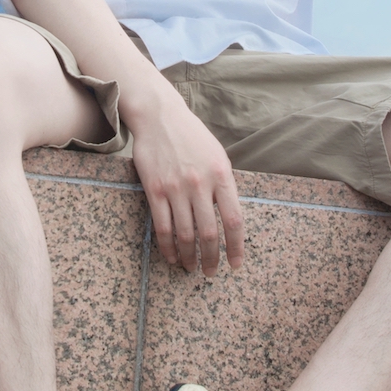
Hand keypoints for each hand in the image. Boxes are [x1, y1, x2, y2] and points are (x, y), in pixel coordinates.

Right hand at [124, 84, 243, 274]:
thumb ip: (224, 185)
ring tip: (191, 268)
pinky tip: (172, 256)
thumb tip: (230, 218)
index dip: (236, 247)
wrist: (160, 117)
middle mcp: (200, 183)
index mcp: (221, 175)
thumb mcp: (218, 156)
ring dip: (189, 257)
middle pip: (209, 232)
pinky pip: (162, 226)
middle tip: (211, 272)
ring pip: (185, 233)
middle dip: (211, 258)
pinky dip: (168, 246)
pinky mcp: (154, 189)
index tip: (235, 263)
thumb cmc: (192, 137)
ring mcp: (176, 187)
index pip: (234, 220)